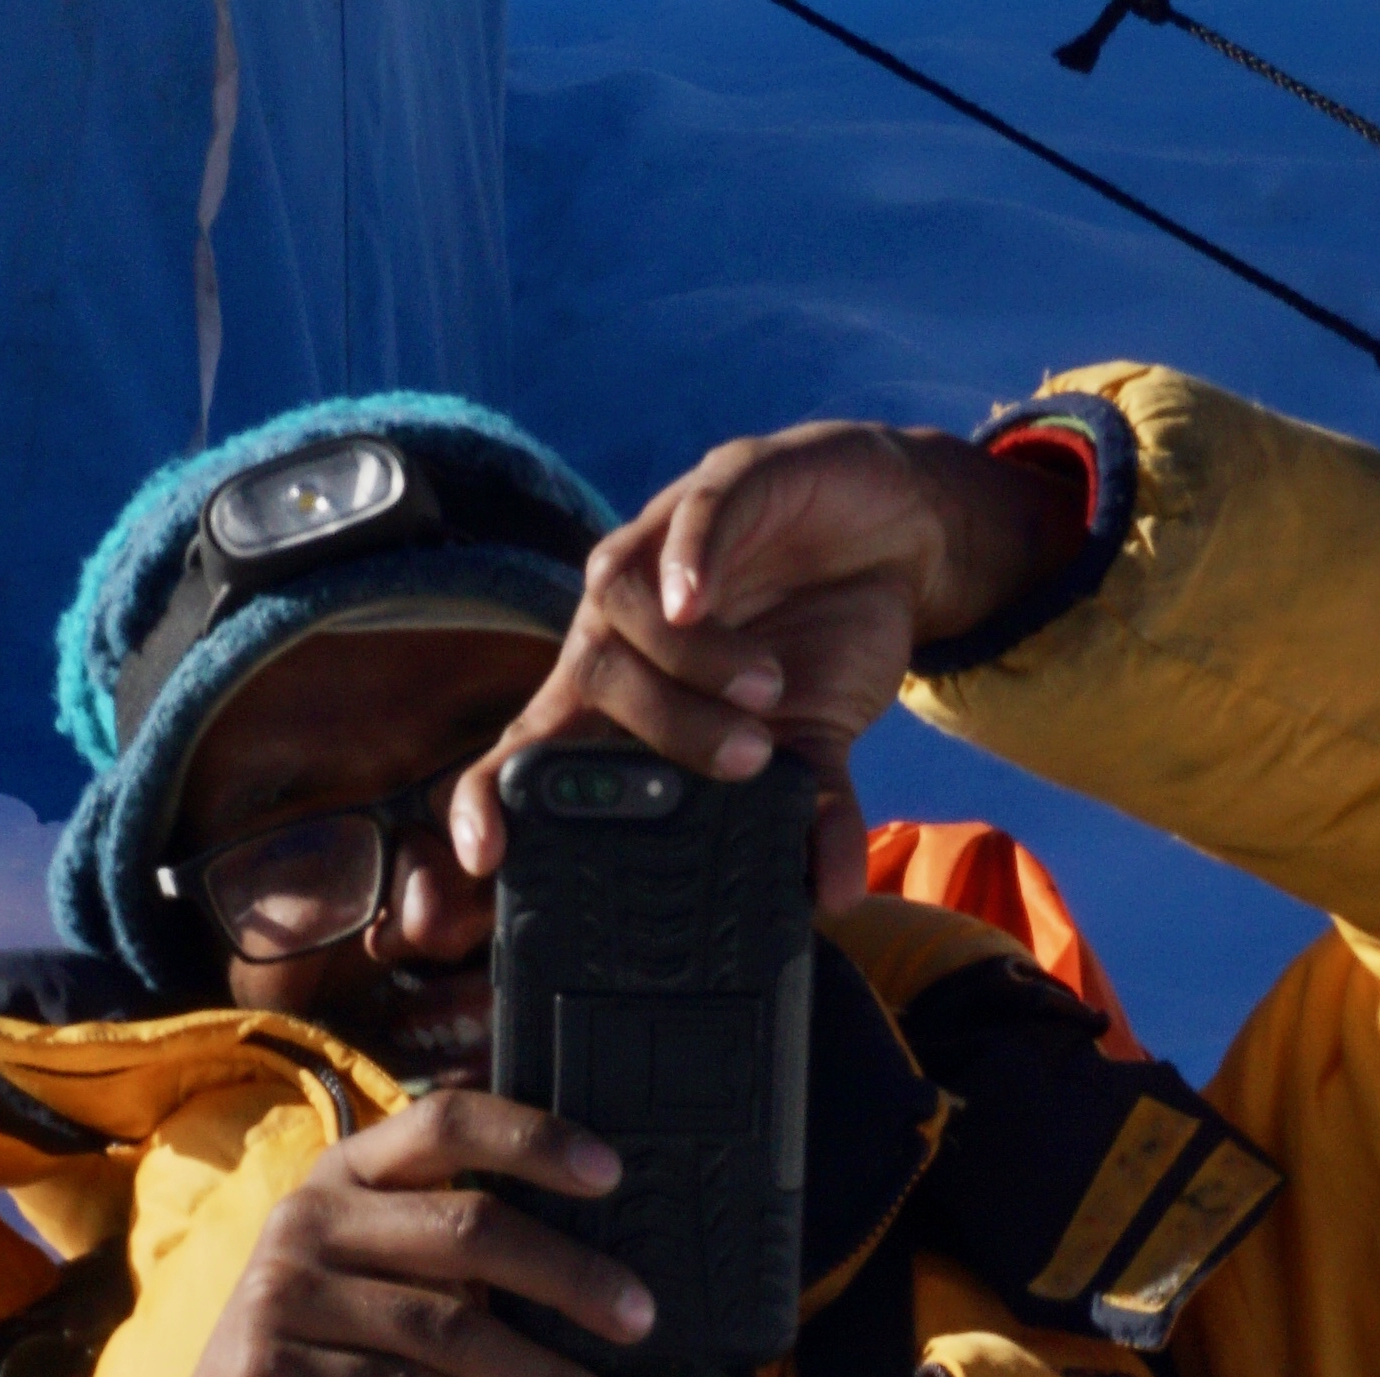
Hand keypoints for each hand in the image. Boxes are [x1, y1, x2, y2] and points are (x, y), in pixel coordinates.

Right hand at [109, 1091, 649, 1376]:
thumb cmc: (339, 1355)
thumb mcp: (385, 1281)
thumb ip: (456, 1255)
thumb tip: (595, 1267)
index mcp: (344, 1174)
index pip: (444, 1124)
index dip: (532, 1139)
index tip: (611, 1173)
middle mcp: (307, 1220)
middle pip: (465, 1230)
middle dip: (566, 1274)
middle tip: (638, 1316)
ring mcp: (283, 1297)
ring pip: (444, 1327)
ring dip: (538, 1371)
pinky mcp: (274, 1375)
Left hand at [451, 423, 1090, 911]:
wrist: (894, 537)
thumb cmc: (826, 643)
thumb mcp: (817, 740)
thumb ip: (812, 810)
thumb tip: (833, 893)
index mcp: (626, 693)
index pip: (533, 745)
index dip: (492, 796)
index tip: (484, 856)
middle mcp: (622, 619)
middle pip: (588, 676)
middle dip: (662, 727)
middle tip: (747, 758)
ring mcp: (663, 544)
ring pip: (622, 598)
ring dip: (689, 659)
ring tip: (768, 691)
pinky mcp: (725, 480)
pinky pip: (686, 521)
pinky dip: (685, 562)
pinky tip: (696, 602)